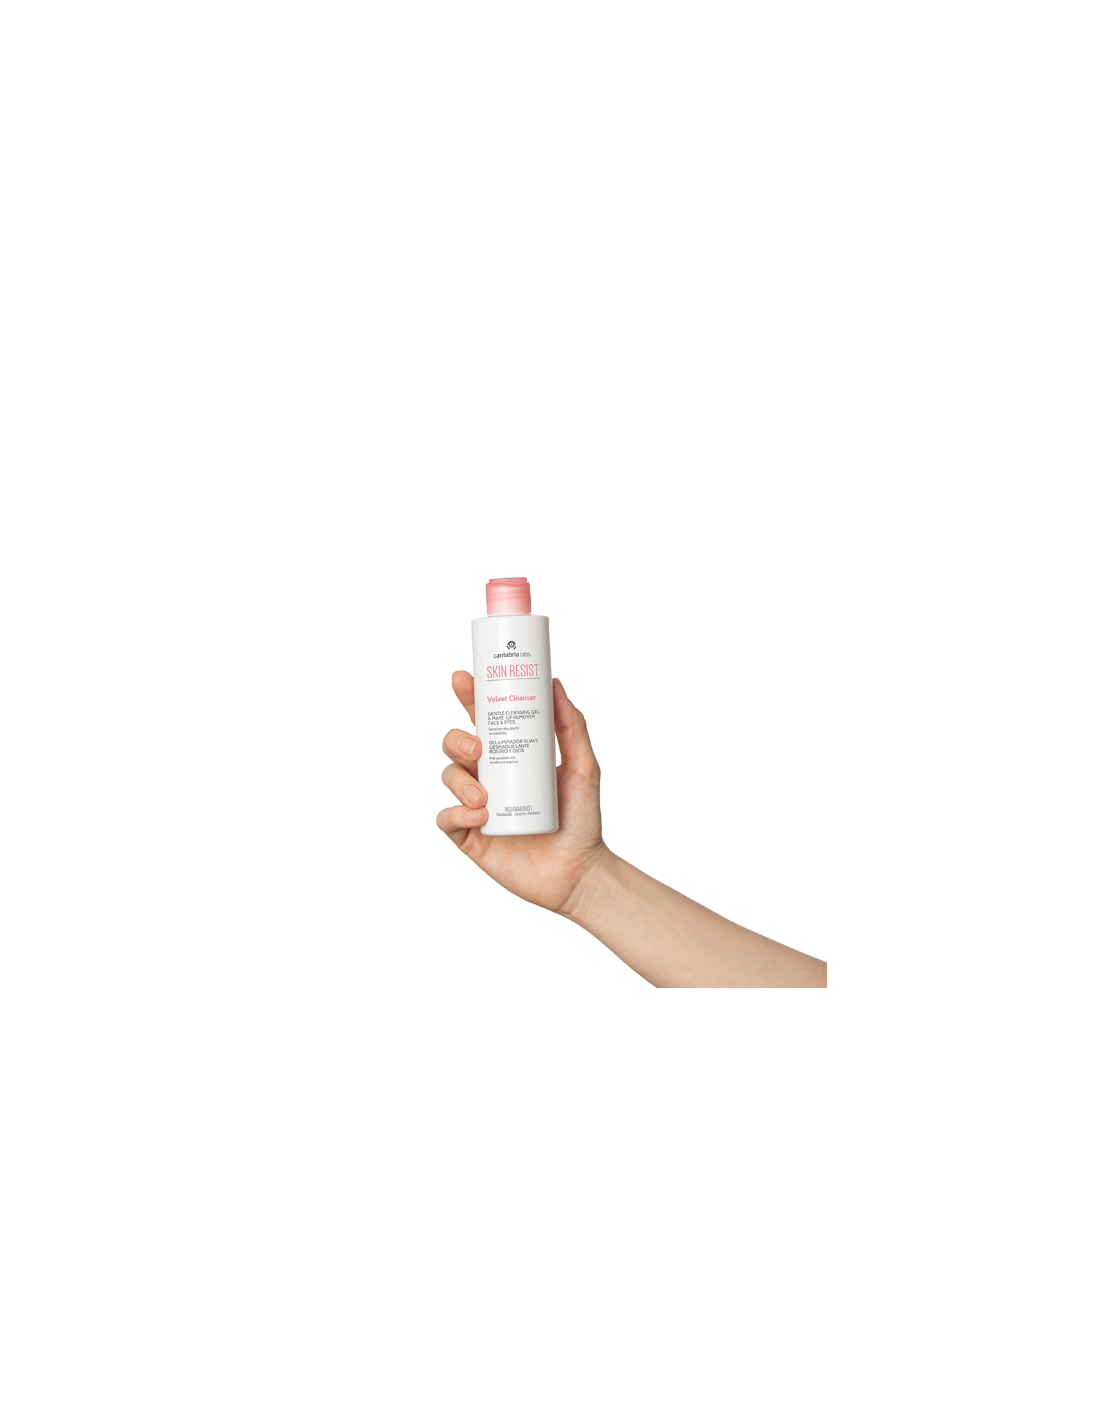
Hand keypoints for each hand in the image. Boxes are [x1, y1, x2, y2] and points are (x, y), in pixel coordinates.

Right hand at [437, 672, 608, 914]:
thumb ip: (572, 726)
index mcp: (511, 755)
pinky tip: (481, 816)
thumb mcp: (584, 766)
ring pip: (447, 777)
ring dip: (458, 780)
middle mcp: (489, 776)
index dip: (469, 697)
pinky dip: (456, 813)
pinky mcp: (469, 837)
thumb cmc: (582, 819)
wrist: (580, 872)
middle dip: (456, 739)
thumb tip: (555, 683)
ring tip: (484, 795)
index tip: (464, 679)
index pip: (483, 719)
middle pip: (455, 744)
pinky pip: (446, 818)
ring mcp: (476, 806)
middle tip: (477, 747)